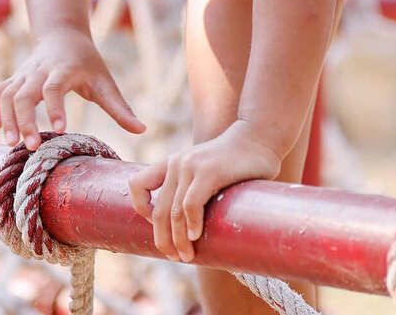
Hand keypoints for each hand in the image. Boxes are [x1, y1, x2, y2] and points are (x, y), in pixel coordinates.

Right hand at [0, 28, 144, 147]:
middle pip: (24, 93)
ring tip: (11, 144)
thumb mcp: (105, 81)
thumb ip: (120, 107)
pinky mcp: (12, 80)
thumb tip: (142, 130)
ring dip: (5, 118)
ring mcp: (23, 75)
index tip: (59, 130)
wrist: (62, 34)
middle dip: (25, 120)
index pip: (54, 87)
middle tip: (29, 147)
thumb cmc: (87, 62)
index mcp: (64, 69)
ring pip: (5, 93)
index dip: (55, 107)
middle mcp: (39, 71)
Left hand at [128, 122, 285, 261]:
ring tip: (186, 256)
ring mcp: (191, 166)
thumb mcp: (205, 172)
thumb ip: (194, 190)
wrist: (258, 137)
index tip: (159, 228)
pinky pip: (191, 204)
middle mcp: (176, 163)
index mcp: (172, 163)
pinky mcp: (209, 172)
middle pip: (157, 210)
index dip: (141, 210)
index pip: (137, 185)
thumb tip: (190, 227)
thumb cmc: (236, 162)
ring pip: (173, 212)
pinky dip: (191, 224)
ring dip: (178, 239)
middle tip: (174, 257)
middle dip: (163, 239)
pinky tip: (196, 236)